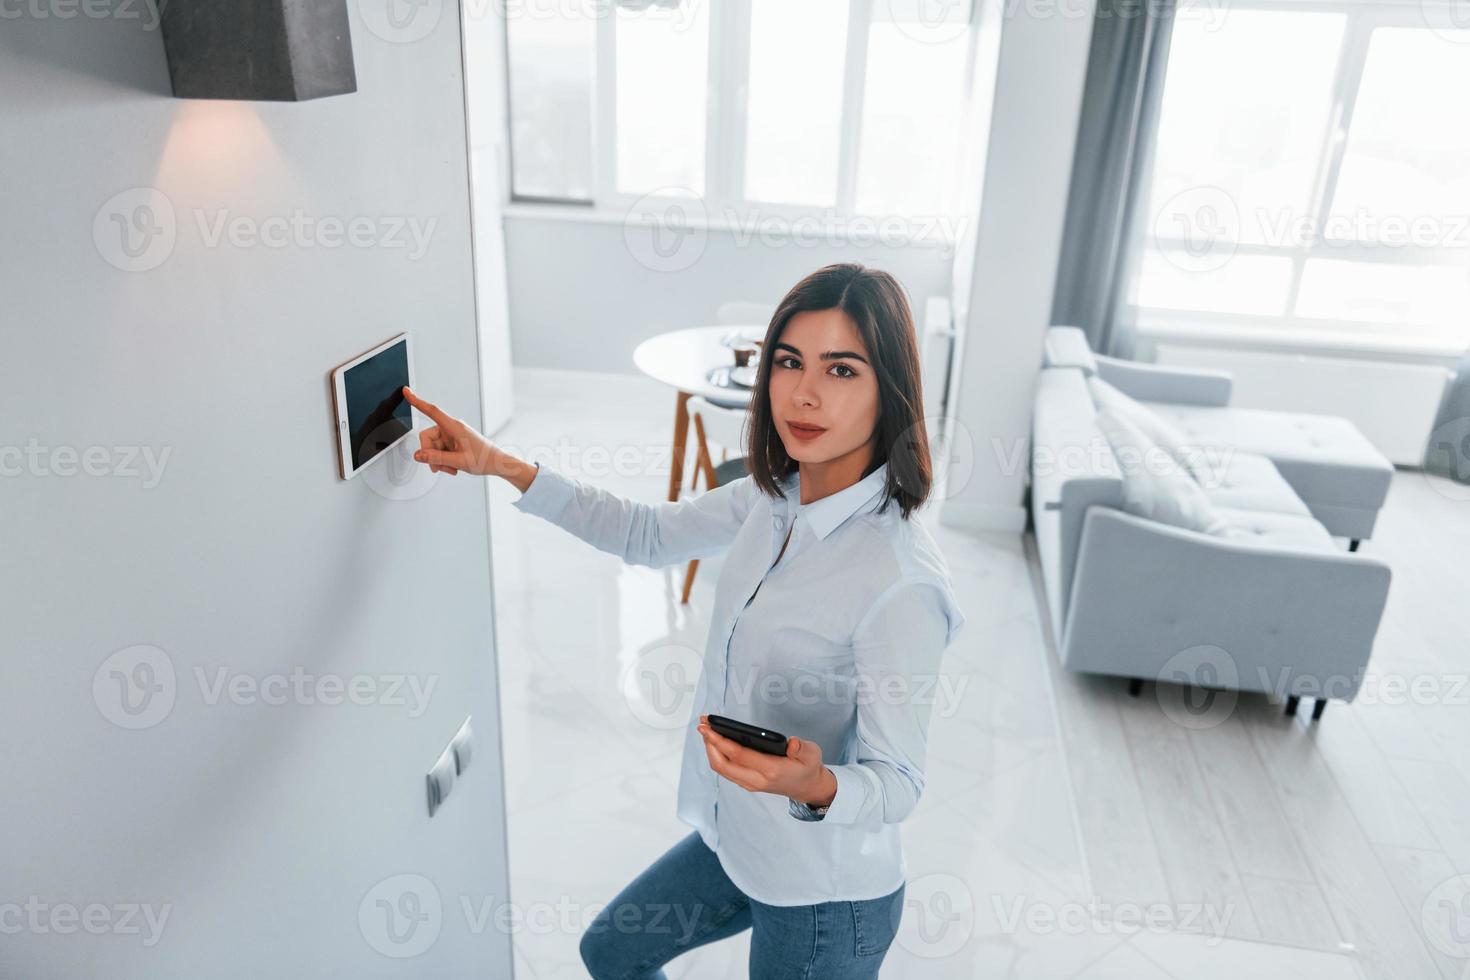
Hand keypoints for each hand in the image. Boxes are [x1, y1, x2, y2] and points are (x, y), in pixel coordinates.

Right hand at [402, 387, 534, 489]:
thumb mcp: (458, 462)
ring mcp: (452, 435)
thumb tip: (417, 455)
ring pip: (432, 447)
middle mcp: (451, 428)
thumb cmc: (484, 459)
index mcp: (454, 427)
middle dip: (430, 454)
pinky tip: (452, 467)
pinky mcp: (452, 442)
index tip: (406, 391)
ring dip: (438, 460)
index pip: (432, 411)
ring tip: (452, 468)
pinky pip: (438, 450)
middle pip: (427, 437)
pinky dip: (443, 460)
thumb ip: (436, 458)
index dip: (417, 401)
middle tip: (439, 468)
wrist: (497, 464)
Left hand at [696, 715, 836, 807]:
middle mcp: (757, 780)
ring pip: (721, 768)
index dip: (720, 740)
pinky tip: (715, 741)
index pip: (739, 755)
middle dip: (709, 743)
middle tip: (703, 725)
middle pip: (723, 764)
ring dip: (710, 749)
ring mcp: (750, 783)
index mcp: (772, 770)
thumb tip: (791, 743)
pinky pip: (726, 770)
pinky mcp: (748, 783)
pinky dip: (717, 755)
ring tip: (706, 730)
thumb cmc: (808, 767)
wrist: (808, 788)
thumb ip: (802, 748)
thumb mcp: (812, 754)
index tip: (709, 726)